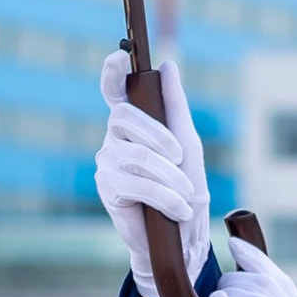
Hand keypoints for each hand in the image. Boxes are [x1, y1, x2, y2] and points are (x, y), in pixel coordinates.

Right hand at [94, 51, 212, 296]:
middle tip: (180, 156)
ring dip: (168, 176)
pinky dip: (163, 196)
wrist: (181, 238)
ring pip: (135, 155)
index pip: (114, 91)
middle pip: (124, 117)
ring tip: (186, 196)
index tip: (118, 57)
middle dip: (158, 135)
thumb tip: (168, 65)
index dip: (111, 73)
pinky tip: (176, 209)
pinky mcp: (108, 188)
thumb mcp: (188, 144)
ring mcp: (107, 162)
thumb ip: (175, 106)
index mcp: (133, 123)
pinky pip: (135, 183)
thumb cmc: (186, 188)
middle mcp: (115, 138)